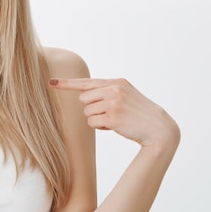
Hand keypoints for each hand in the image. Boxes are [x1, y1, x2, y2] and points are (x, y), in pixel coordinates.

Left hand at [49, 78, 179, 150]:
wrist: (159, 129)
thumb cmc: (139, 114)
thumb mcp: (126, 95)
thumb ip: (106, 91)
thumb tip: (83, 94)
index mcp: (117, 82)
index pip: (86, 82)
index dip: (67, 83)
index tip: (51, 82)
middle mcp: (114, 90)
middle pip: (84, 100)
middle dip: (92, 108)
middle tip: (110, 113)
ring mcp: (114, 103)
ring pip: (87, 112)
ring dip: (97, 119)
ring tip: (115, 120)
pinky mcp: (112, 117)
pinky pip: (92, 123)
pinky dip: (101, 127)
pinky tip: (116, 127)